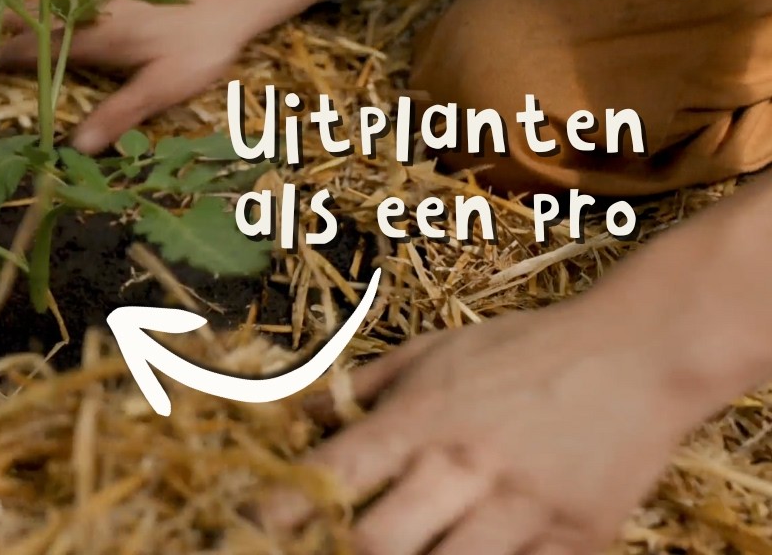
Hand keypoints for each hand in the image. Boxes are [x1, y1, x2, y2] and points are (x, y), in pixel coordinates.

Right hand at [0, 0, 251, 153]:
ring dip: (10, 13)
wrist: (231, 0)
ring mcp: (99, 2)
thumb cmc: (199, 45)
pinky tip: (35, 19)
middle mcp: (87, 13)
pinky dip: (36, 9)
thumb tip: (75, 148)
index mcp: (90, 37)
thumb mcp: (161, 87)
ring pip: (41, 5)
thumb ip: (118, 114)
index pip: (28, 46)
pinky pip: (60, 3)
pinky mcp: (112, 0)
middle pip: (25, 15)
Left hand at [258, 298, 703, 554]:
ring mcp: (521, 510)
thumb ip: (364, 388)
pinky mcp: (574, 541)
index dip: (279, 511)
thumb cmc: (525, 349)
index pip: (332, 475)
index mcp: (421, 418)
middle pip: (377, 543)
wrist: (640, 352)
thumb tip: (298, 412)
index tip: (245, 528)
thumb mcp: (434, 351)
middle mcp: (462, 466)